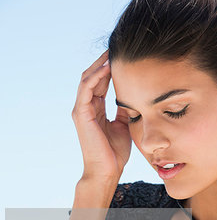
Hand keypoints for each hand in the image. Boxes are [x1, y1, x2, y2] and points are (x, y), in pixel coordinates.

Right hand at [72, 49, 131, 182]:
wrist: (107, 171)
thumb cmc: (115, 153)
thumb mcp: (123, 125)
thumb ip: (123, 110)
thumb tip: (131, 96)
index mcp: (95, 109)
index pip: (101, 82)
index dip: (111, 69)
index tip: (124, 58)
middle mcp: (86, 107)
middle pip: (93, 76)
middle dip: (105, 62)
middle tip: (118, 49)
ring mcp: (81, 109)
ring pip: (87, 78)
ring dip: (100, 64)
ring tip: (113, 52)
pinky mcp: (81, 114)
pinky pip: (86, 88)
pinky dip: (95, 76)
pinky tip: (108, 67)